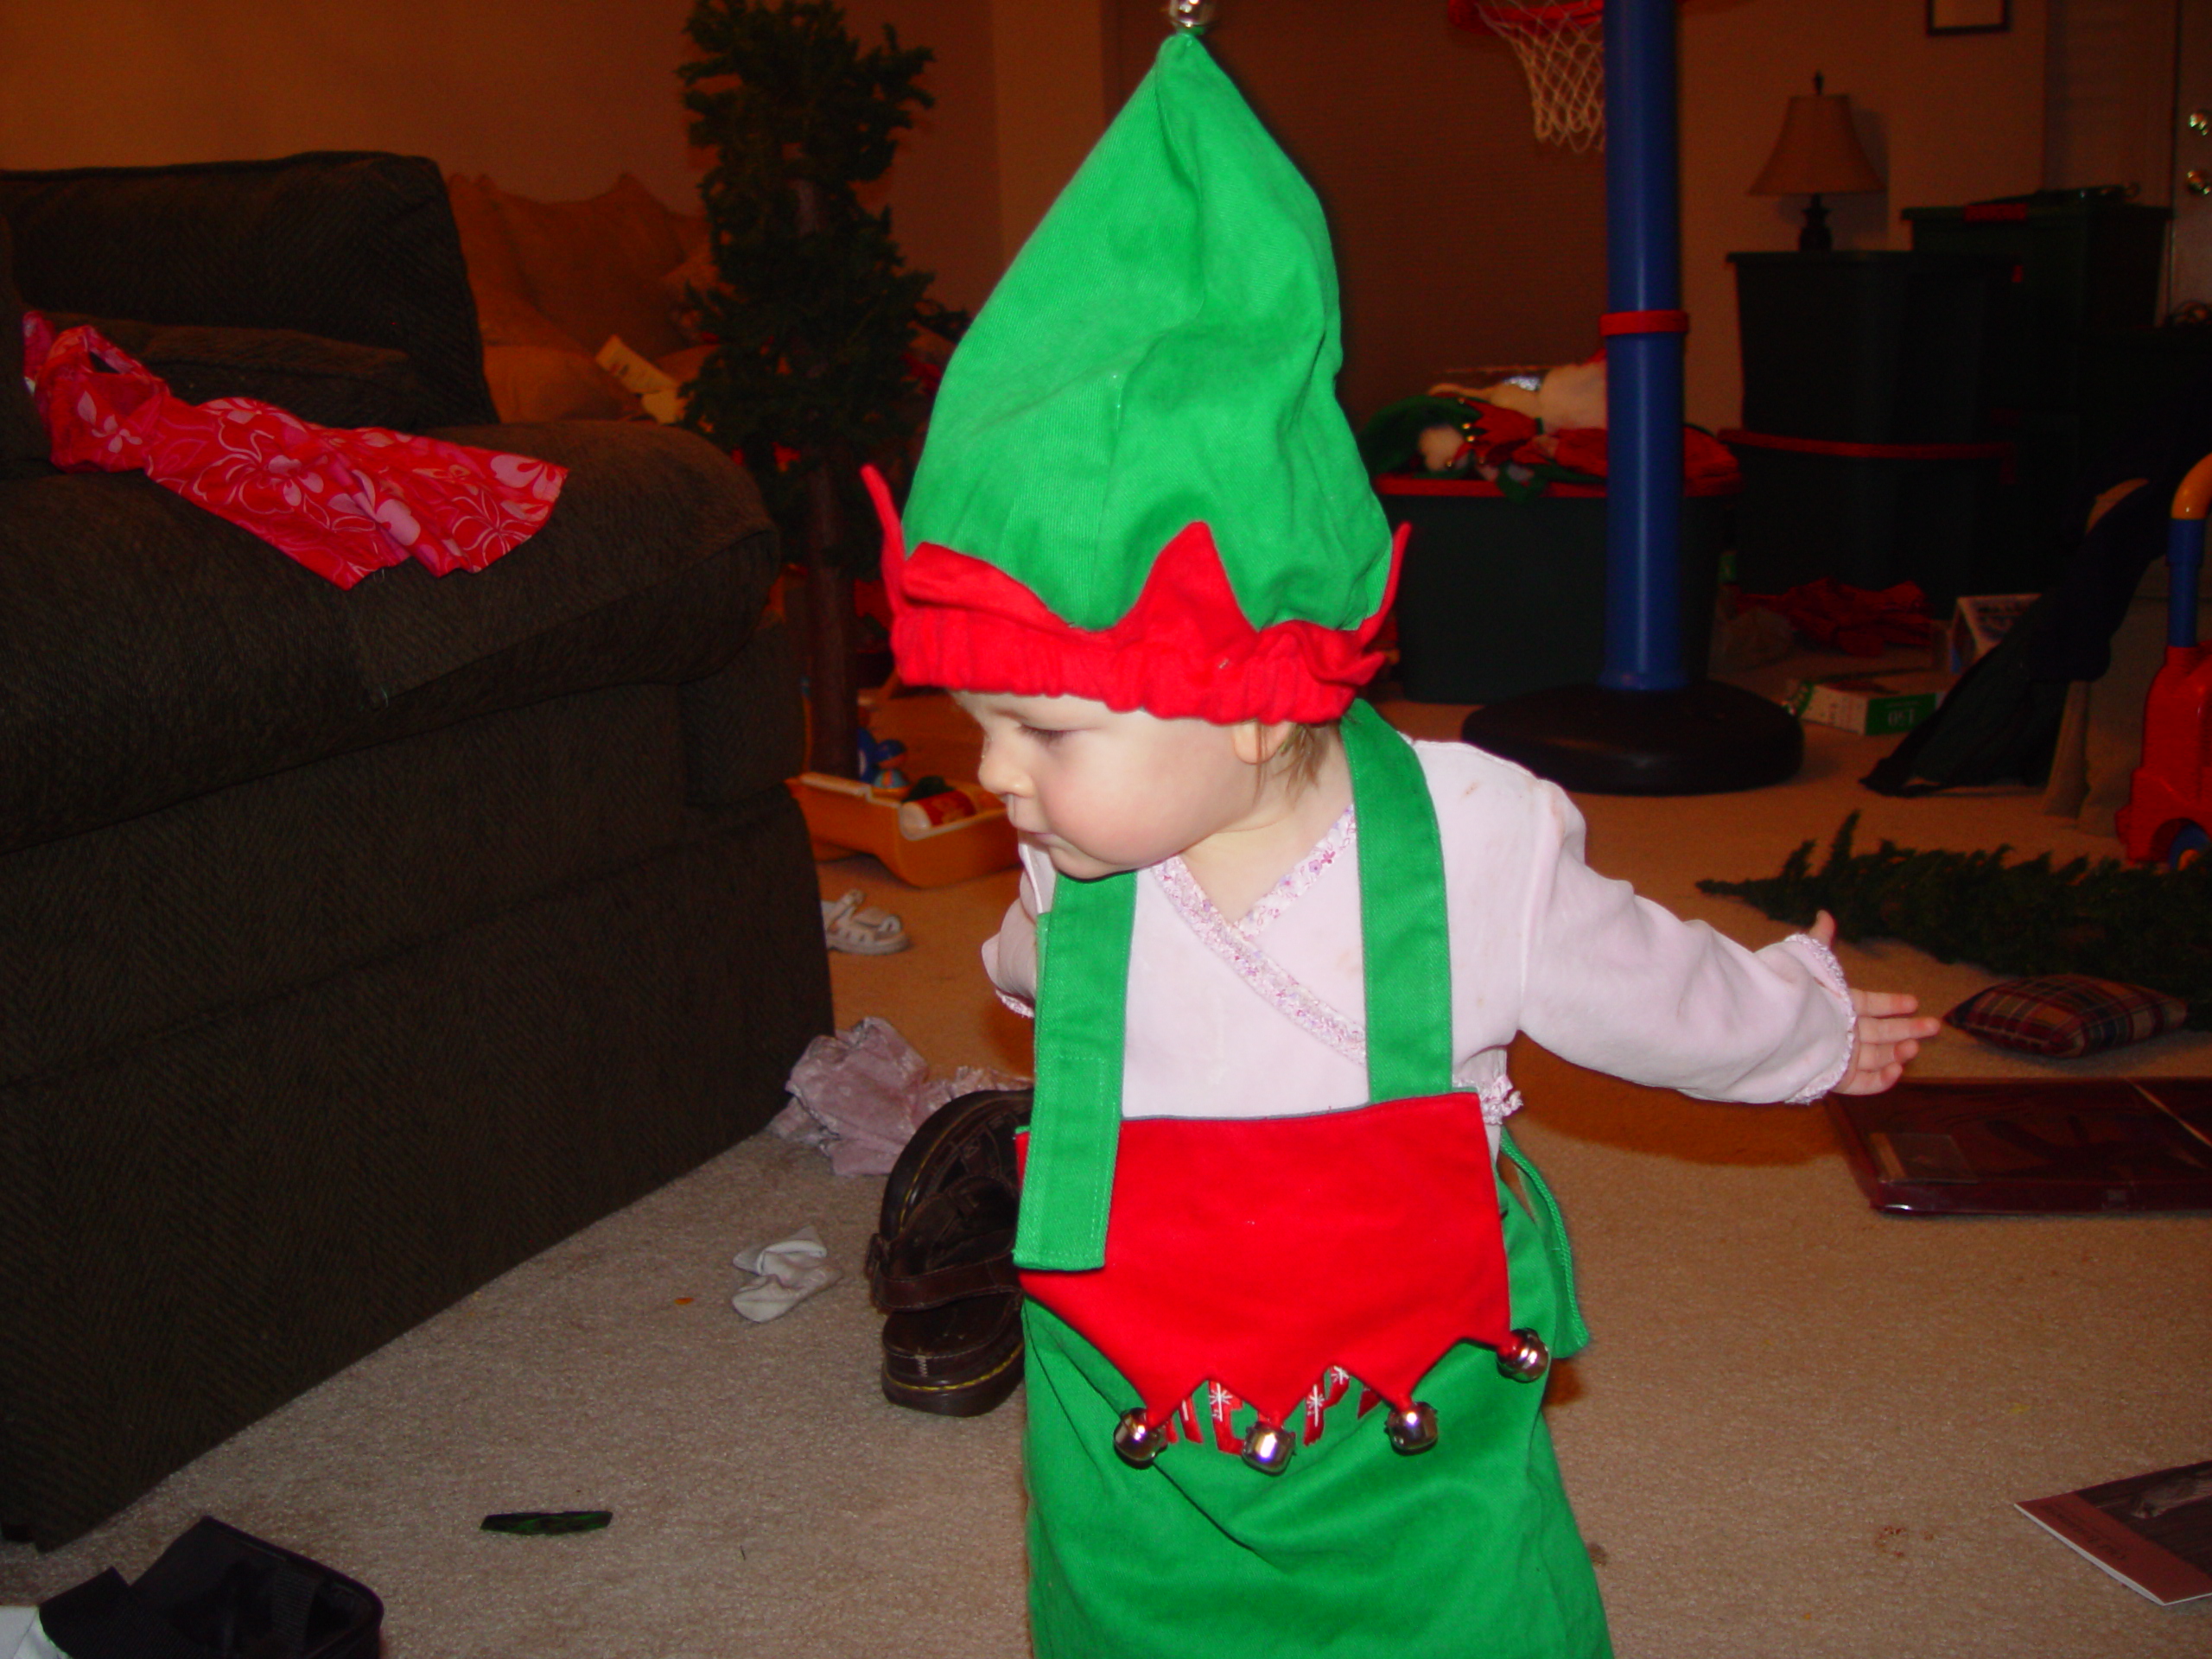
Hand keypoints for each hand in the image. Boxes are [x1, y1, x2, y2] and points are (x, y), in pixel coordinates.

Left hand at [1810, 911, 1942, 1094]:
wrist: (1774, 1029)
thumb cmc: (1793, 994)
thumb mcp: (1808, 962)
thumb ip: (1819, 940)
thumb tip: (1824, 914)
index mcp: (1838, 1007)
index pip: (1871, 1005)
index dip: (1892, 1003)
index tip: (1913, 1001)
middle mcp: (1842, 1032)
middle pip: (1882, 1032)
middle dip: (1909, 1028)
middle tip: (1934, 1025)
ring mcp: (1841, 1056)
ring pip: (1878, 1056)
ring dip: (1899, 1052)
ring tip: (1915, 1046)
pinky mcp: (1837, 1078)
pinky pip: (1864, 1083)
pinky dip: (1882, 1079)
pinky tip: (1898, 1069)